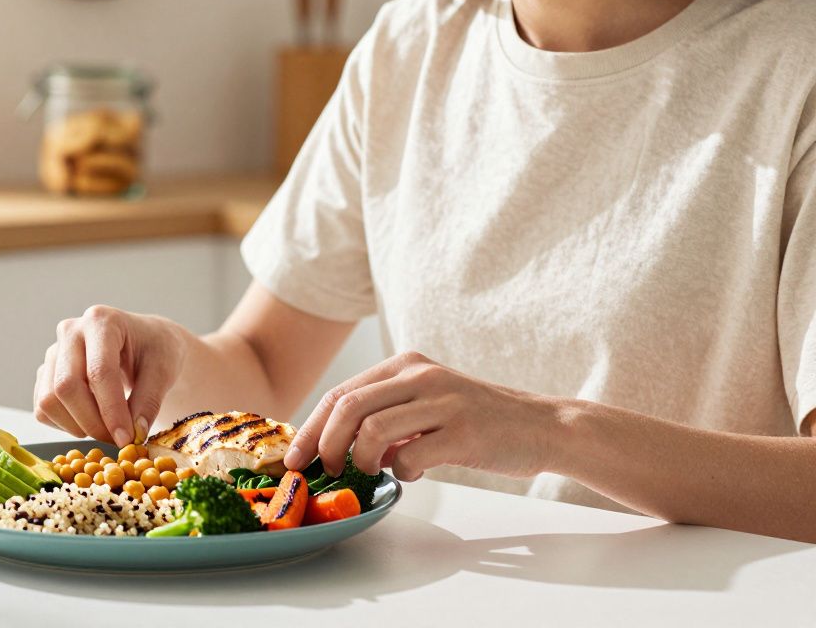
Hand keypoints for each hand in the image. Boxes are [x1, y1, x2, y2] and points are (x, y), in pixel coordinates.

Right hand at [33, 305, 187, 446]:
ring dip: (78, 427)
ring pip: (49, 401)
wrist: (144, 343)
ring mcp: (54, 352)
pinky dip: (65, 425)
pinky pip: (43, 409)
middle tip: (118, 440)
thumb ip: (149, 401)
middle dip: (93, 422)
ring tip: (107, 429)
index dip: (111, 410)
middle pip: (67, 386)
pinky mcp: (46, 373)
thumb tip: (133, 433)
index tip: (126, 438)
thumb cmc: (156, 350)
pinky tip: (91, 421)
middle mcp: (71, 331)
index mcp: (102, 321)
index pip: (99, 371)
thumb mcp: (164, 370)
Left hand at [283, 351, 563, 480]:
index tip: (296, 457)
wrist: (543, 426)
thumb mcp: (427, 403)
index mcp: (406, 365)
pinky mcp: (463, 432)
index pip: (341, 393)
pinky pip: (409, 456)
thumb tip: (339, 444)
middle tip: (324, 471)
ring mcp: (443, 402)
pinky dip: (400, 472)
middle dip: (324, 444)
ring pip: (371, 430)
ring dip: (359, 460)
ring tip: (369, 473)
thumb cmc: (479, 421)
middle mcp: (421, 376)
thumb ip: (386, 414)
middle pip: (347, 407)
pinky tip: (412, 474)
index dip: (311, 427)